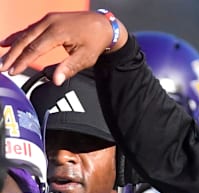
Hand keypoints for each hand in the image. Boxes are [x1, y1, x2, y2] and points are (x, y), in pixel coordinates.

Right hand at [0, 11, 128, 84]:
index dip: (22, 61)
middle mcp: (49, 22)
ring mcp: (48, 19)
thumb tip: (55, 80)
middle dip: (12, 55)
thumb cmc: (95, 41)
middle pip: (25, 40)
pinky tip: (8, 42)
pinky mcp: (49, 19)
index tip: (13, 71)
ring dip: (12, 45)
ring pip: (25, 33)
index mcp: (57, 32)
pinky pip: (30, 29)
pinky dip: (19, 36)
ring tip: (2, 57)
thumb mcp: (85, 58)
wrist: (103, 25)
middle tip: (2, 67)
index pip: (34, 49)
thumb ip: (69, 68)